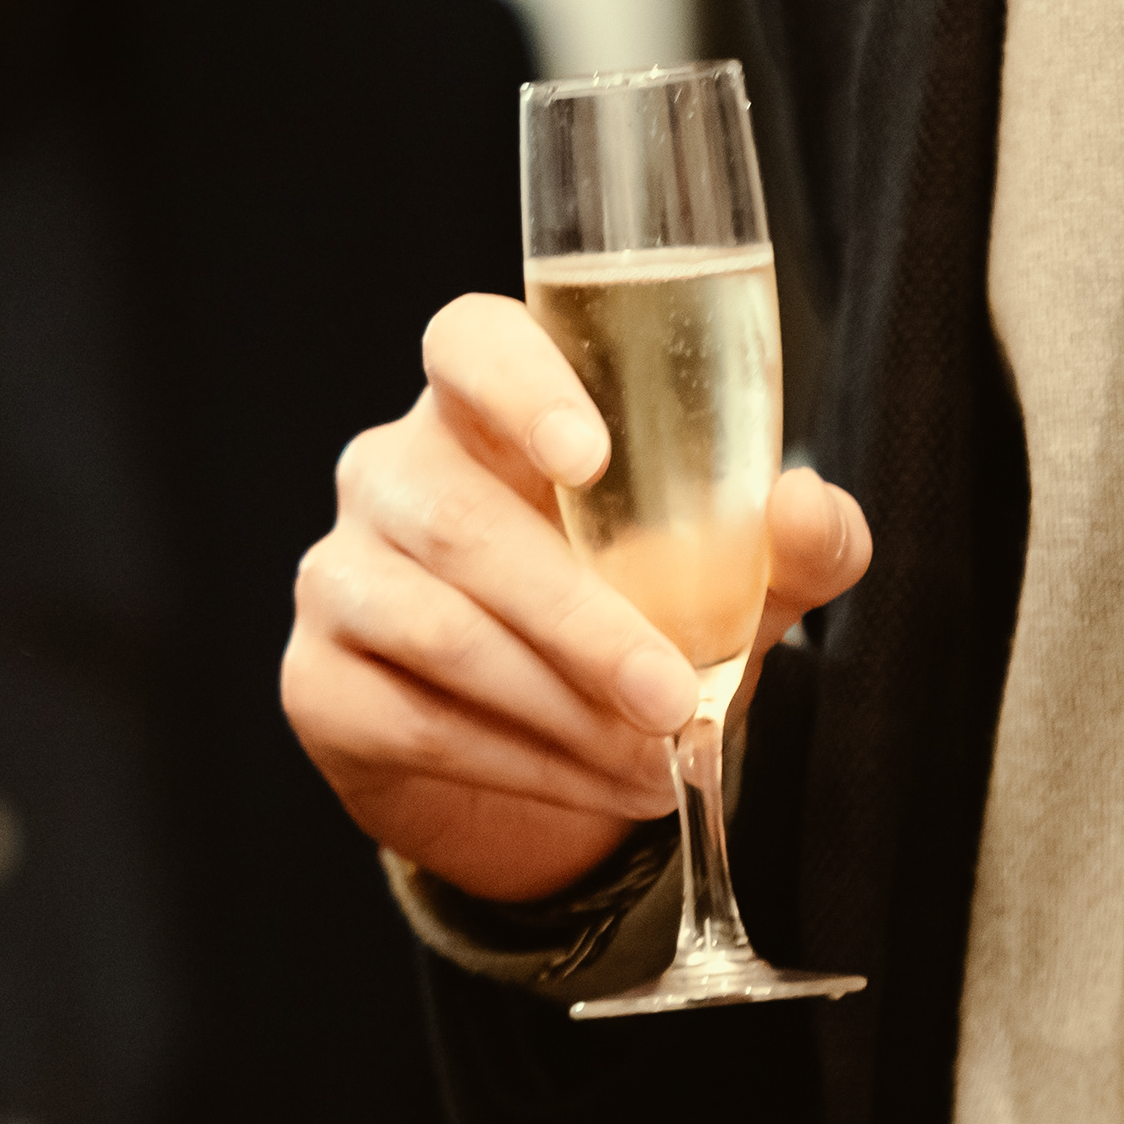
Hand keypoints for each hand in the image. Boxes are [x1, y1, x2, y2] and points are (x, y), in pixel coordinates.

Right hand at [282, 292, 872, 902]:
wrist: (552, 763)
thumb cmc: (641, 626)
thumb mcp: (739, 586)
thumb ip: (800, 543)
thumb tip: (805, 506)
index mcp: (490, 409)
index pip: (469, 343)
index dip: (517, 384)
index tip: (588, 457)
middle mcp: (394, 470)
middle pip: (461, 521)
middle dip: (581, 622)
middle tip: (672, 696)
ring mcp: (341, 572)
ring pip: (438, 629)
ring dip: (559, 708)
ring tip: (649, 758)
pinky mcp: (318, 680)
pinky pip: (411, 718)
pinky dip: (517, 763)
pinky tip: (585, 780)